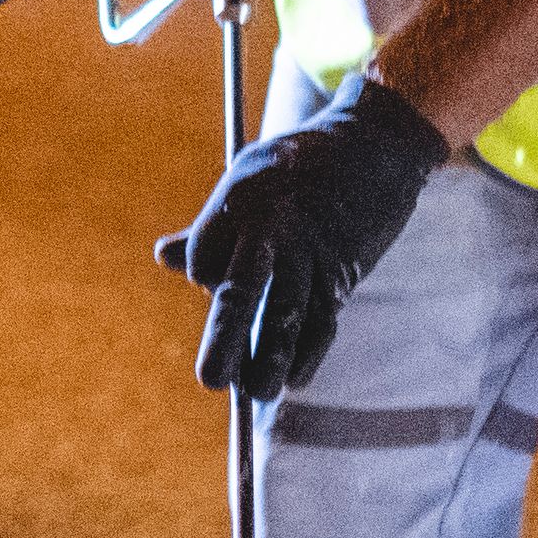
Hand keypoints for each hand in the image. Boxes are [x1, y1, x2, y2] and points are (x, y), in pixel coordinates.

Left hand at [158, 76, 447, 399]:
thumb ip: (208, 224)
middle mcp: (272, 226)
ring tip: (257, 393)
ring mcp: (310, 249)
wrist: (375, 144)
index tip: (214, 277)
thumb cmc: (300, 162)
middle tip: (210, 380)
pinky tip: (296, 379)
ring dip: (272, 358)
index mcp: (239, 198)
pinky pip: (323, 317)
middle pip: (241, 291)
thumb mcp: (247, 177)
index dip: (203, 274)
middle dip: (225, 338)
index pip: (202, 259)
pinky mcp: (342, 267)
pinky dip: (310, 351)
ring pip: (287, 314)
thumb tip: (161, 256)